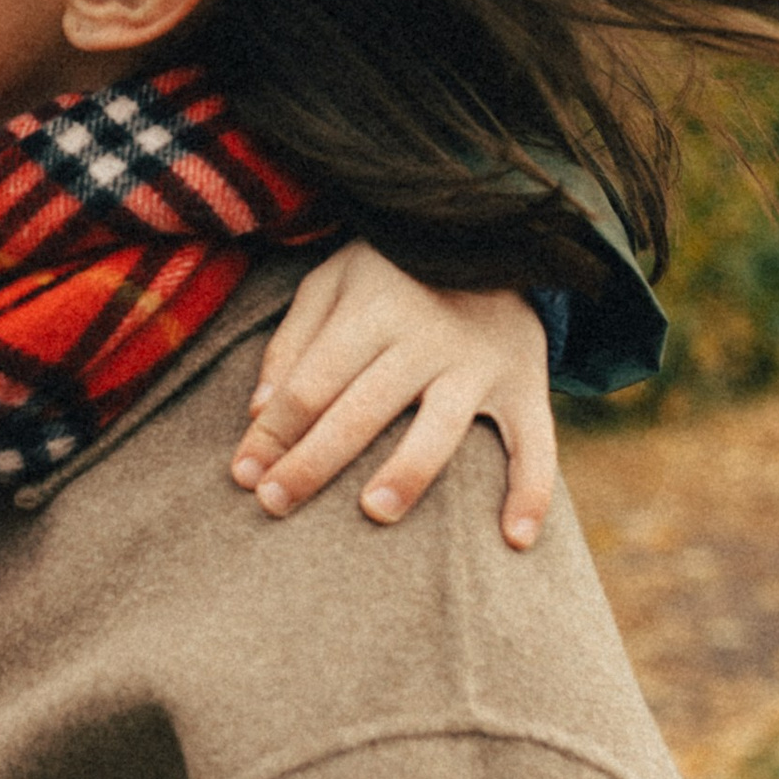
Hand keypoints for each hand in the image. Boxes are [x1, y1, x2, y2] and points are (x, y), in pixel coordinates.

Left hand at [228, 245, 555, 549]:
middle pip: (361, 410)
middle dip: (313, 462)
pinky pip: (534, 443)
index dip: (273, 431)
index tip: (243, 476)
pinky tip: (514, 539)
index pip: (312, 382)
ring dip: (409, 470)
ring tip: (375, 512)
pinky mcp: (526, 385)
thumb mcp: (333, 282)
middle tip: (274, 504)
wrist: (494, 239)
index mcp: (371, 310)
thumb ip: (292, 341)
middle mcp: (426, 337)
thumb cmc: (393, 274)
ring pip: (440, 427)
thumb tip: (259, 411)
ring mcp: (478, 364)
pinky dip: (530, 491)